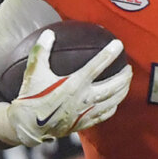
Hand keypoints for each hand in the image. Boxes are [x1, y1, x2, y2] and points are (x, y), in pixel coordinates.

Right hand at [0, 30, 131, 145]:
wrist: (28, 125)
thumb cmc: (31, 96)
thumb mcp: (34, 71)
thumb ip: (41, 51)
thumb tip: (48, 33)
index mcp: (74, 83)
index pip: (97, 66)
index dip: (109, 54)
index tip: (119, 44)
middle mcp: (84, 98)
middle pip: (112, 86)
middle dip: (124, 76)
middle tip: (129, 67)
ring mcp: (86, 112)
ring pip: (112, 101)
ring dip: (123, 91)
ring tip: (127, 82)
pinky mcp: (84, 123)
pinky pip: (104, 114)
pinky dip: (113, 107)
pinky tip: (115, 102)